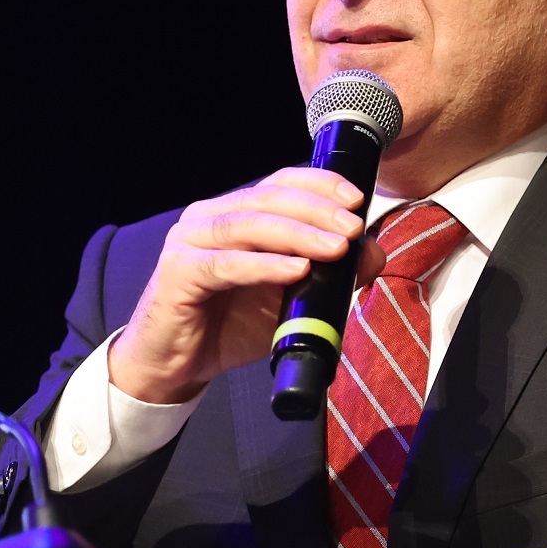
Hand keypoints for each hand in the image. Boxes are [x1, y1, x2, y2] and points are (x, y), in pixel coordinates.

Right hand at [107, 168, 386, 404]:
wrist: (175, 365)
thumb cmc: (228, 325)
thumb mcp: (288, 297)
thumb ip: (327, 273)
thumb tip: (371, 254)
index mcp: (234, 213)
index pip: (280, 183)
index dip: (319, 184)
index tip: (356, 198)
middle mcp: (209, 217)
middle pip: (268, 198)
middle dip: (317, 209)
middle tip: (353, 227)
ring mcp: (189, 240)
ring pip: (250, 225)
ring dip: (298, 234)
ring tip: (335, 247)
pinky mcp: (179, 272)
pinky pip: (227, 264)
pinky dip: (265, 265)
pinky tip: (295, 270)